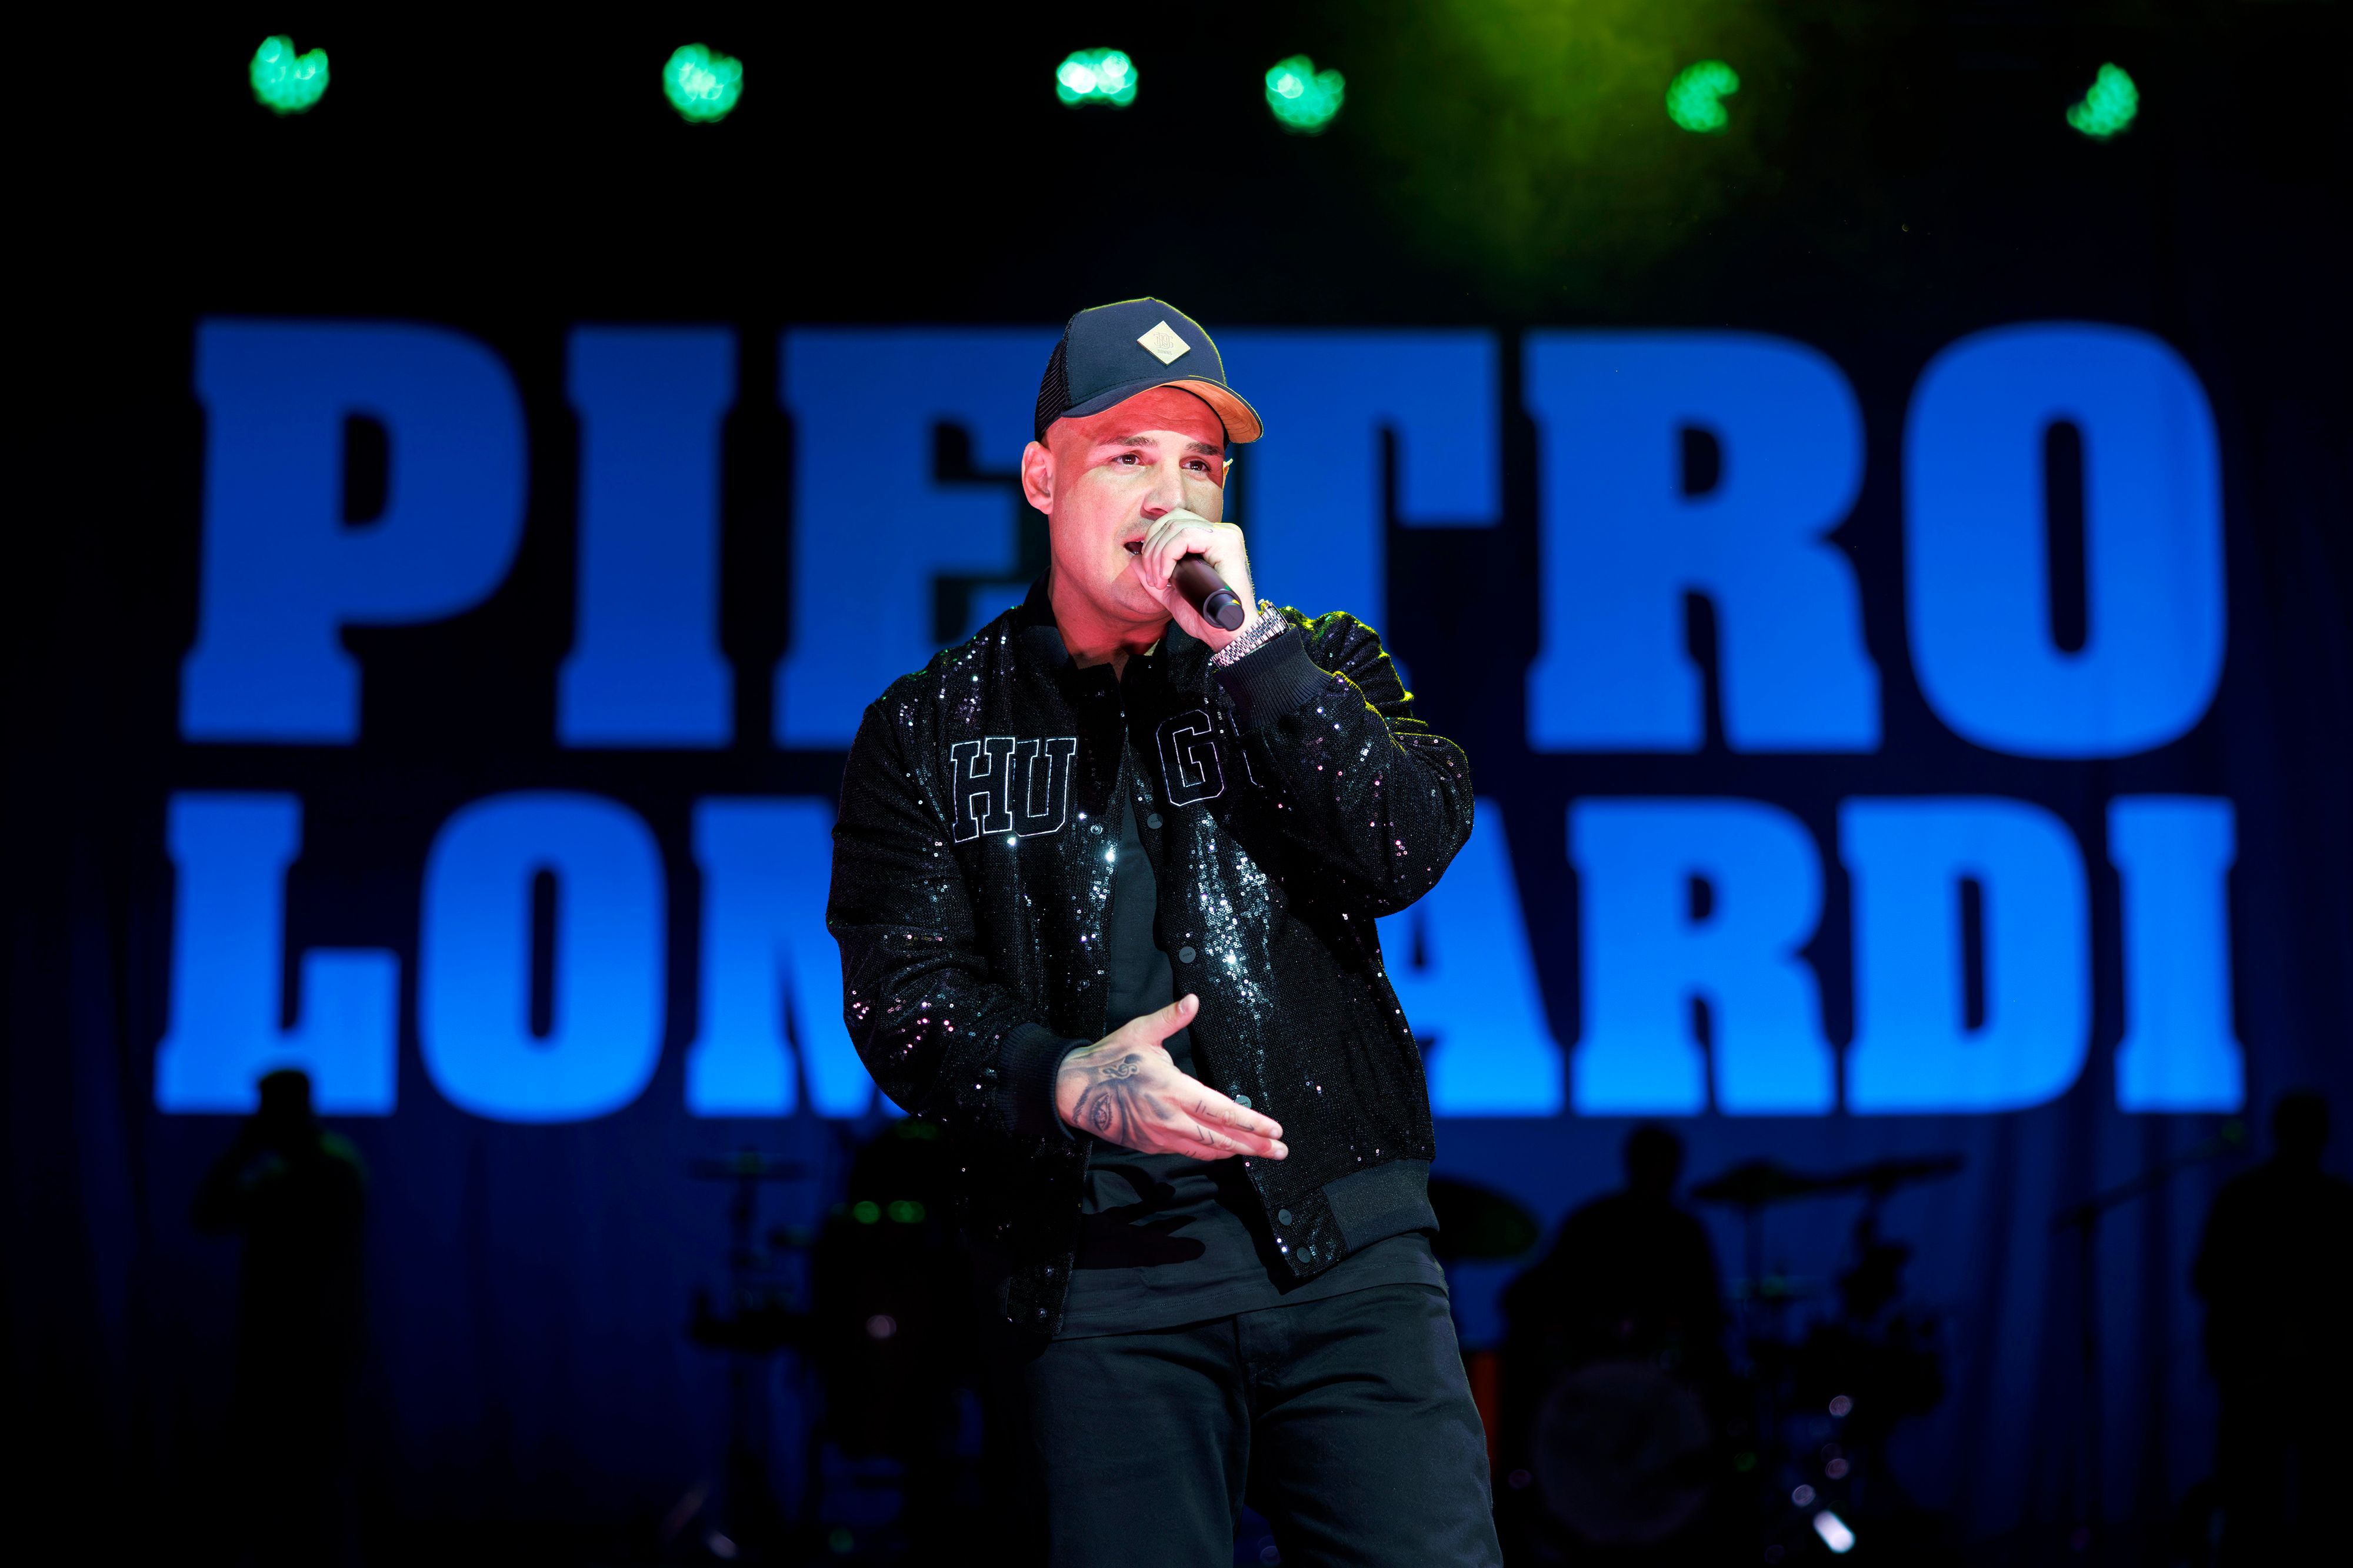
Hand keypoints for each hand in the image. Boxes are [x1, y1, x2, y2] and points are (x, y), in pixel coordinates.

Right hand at [1055, 994, 1287, 1160]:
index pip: (1221, 1110)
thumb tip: (1194, 1000)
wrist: (1072, 1090)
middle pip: (1221, 1138)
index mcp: (1173, 1089)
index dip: (1250, 1122)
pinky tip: (1222, 1150)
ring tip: (1259, 1153)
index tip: (1274, 1129)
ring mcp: (1159, 1135)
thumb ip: (1171, 1019)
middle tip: (1280, 1150)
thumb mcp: (1140, 1032)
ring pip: (1205, 1149)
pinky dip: (1208, 1151)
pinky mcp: (1149, 1144)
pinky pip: (1186, 1151)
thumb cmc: (1109, 1058)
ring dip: (1235, 1152)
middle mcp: (1170, 1118)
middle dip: (1254, 1145)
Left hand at [1133, 509, 1259, 649]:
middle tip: (1153, 577)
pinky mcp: (1226, 543)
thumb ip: (1155, 578)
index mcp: (1210, 540)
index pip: (1174, 522)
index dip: (1153, 542)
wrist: (1227, 634)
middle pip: (1172, 519)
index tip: (1151, 574)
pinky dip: (1168, 555)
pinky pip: (1186, 536)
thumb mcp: (1173, 595)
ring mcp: (1225, 535)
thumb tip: (1134, 561)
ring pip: (1176, 526)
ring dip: (1158, 554)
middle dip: (1152, 547)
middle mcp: (1220, 532)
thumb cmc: (1206, 616)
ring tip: (1159, 580)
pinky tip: (1166, 576)